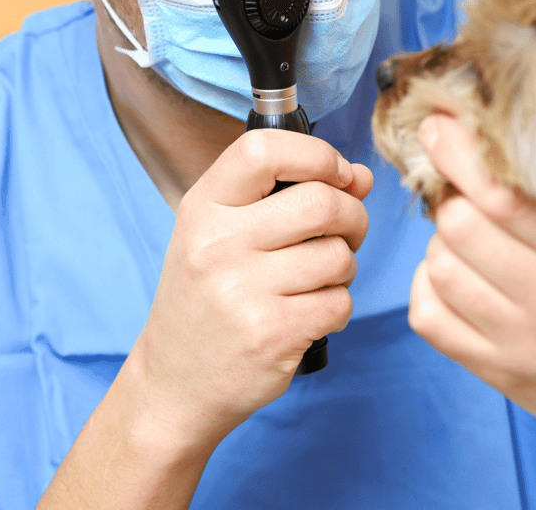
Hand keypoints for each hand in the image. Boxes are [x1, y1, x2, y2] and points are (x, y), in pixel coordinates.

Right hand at [127, 129, 372, 451]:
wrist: (174, 385)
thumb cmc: (209, 298)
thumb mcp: (227, 234)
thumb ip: (291, 195)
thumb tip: (361, 176)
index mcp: (203, 207)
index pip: (263, 149)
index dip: (316, 155)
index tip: (336, 175)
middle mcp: (217, 244)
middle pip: (322, 202)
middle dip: (353, 216)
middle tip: (346, 233)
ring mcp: (242, 291)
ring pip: (338, 255)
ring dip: (344, 268)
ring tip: (317, 281)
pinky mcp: (270, 334)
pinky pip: (339, 302)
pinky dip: (338, 307)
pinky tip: (310, 315)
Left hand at [408, 114, 535, 429]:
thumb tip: (469, 129)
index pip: (502, 197)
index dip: (458, 154)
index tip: (437, 128)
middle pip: (460, 226)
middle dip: (451, 201)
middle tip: (463, 199)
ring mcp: (526, 343)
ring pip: (441, 267)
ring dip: (441, 245)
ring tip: (466, 245)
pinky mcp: (500, 371)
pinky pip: (428, 315)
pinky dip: (427, 286)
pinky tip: (454, 280)